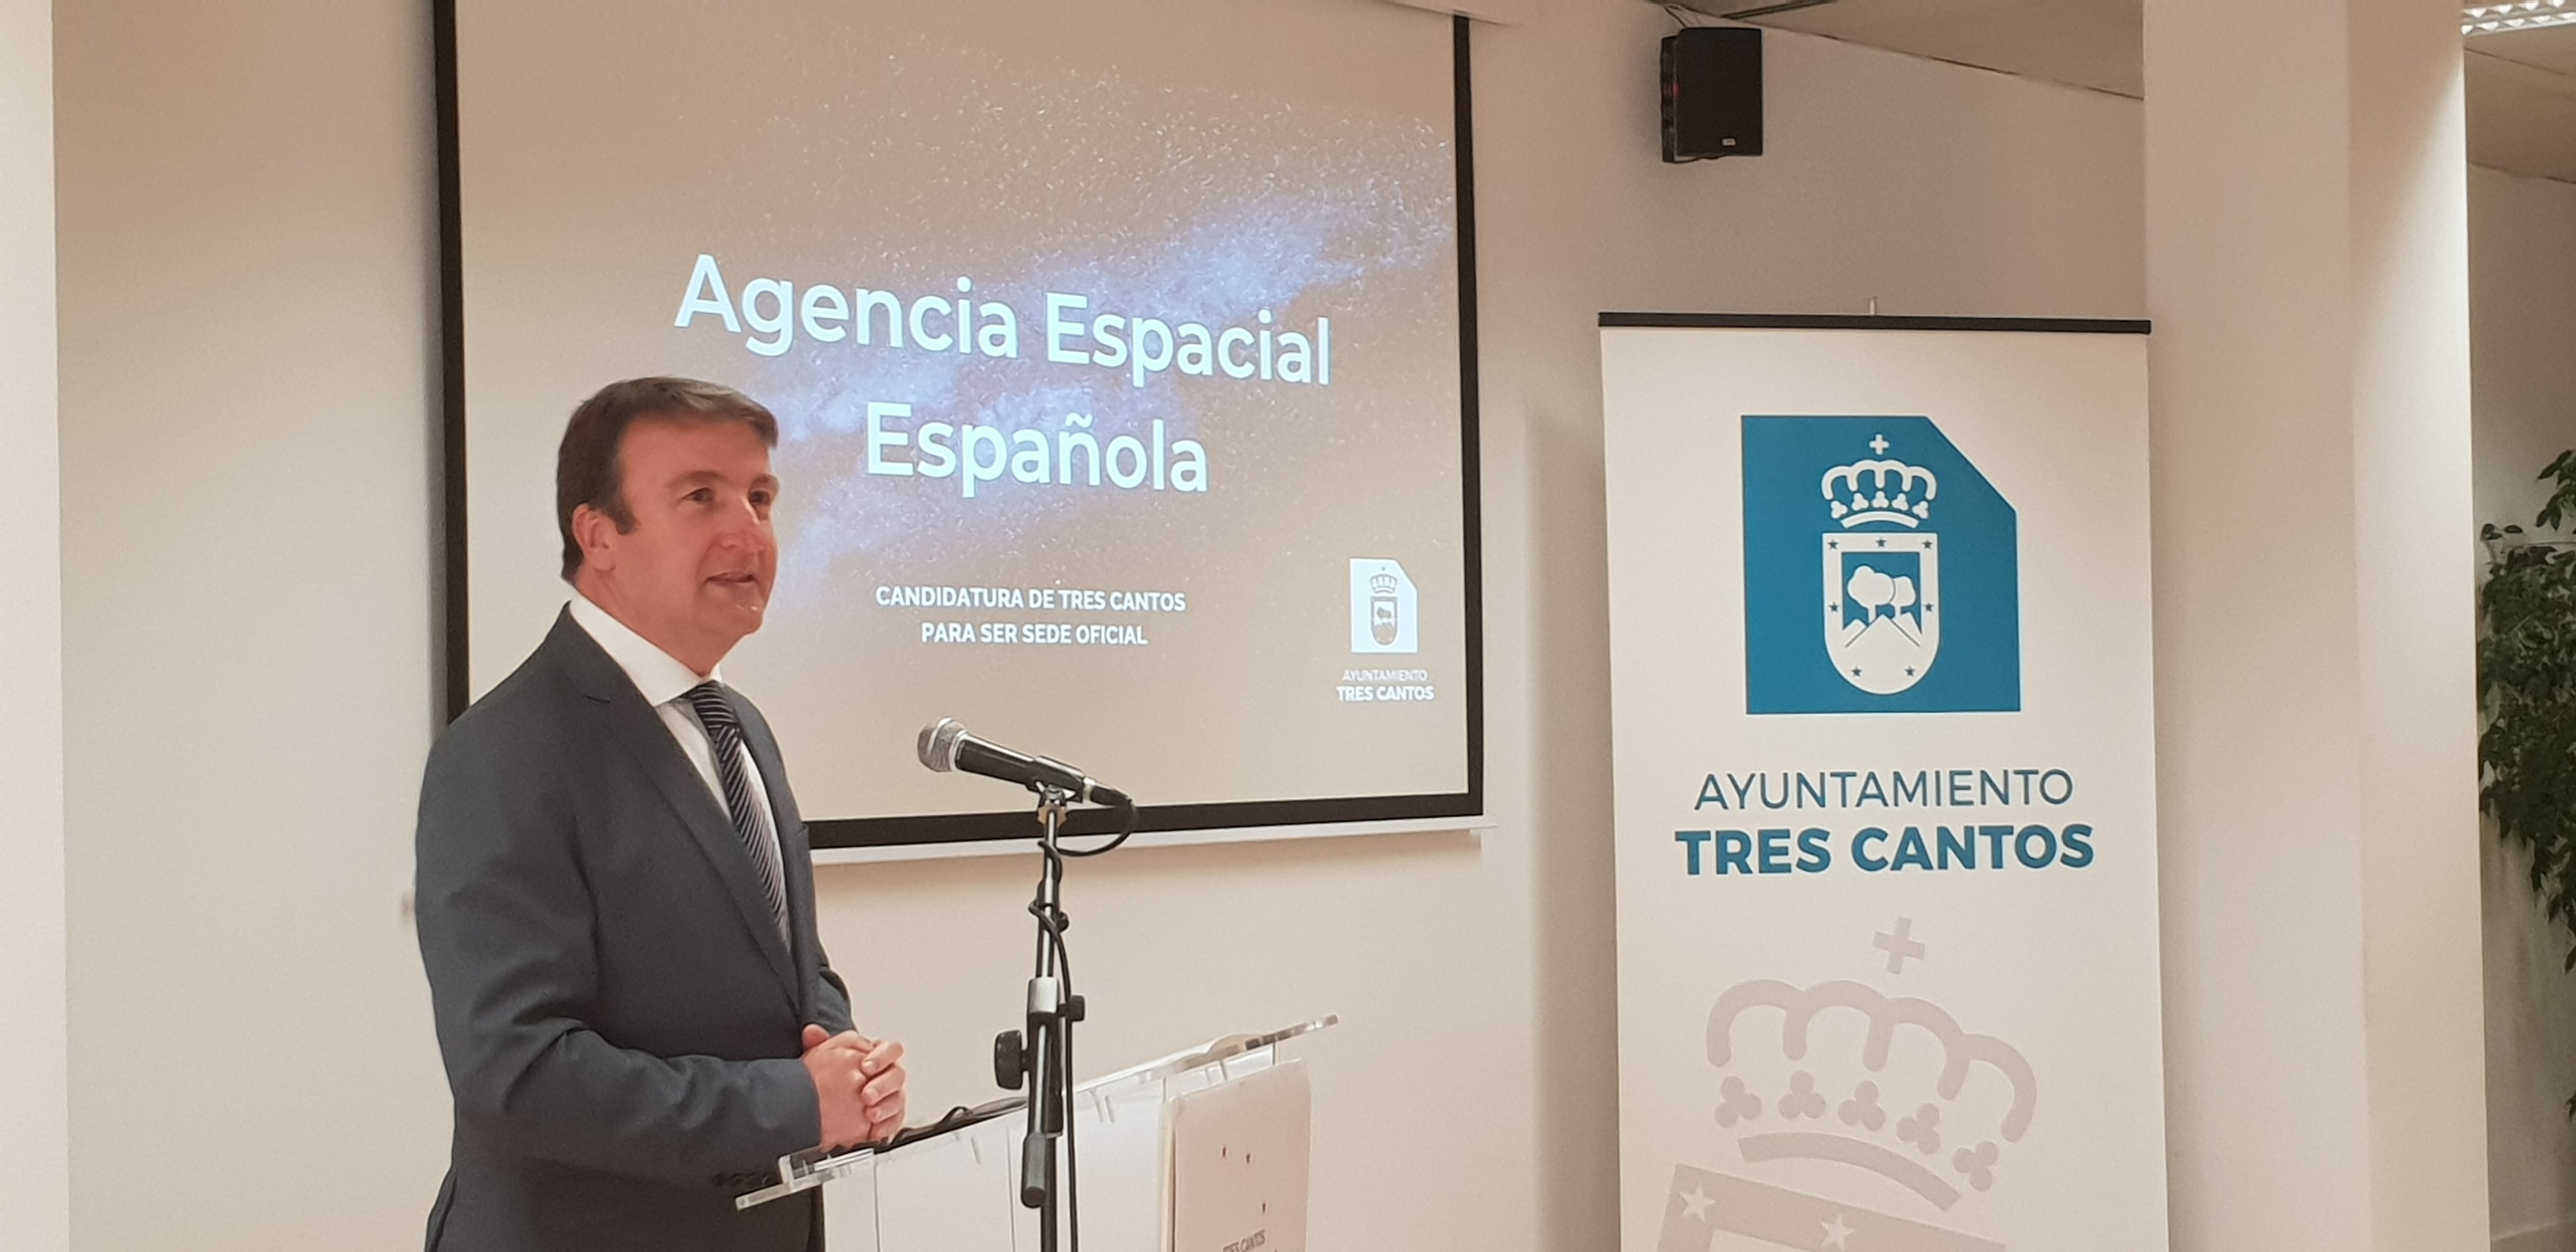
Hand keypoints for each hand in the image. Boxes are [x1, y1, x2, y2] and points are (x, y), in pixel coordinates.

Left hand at [801, 1025, 908, 1150]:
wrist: (830, 1103)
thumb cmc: (834, 1075)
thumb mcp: (826, 1058)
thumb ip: (821, 1044)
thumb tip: (811, 1031)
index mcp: (879, 1055)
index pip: (891, 1049)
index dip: (882, 1057)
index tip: (866, 1066)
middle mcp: (889, 1074)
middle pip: (897, 1075)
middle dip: (883, 1085)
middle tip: (866, 1095)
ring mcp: (892, 1095)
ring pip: (898, 1099)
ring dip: (886, 1107)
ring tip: (870, 1114)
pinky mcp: (891, 1117)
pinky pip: (896, 1121)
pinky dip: (886, 1127)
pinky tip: (874, 1130)